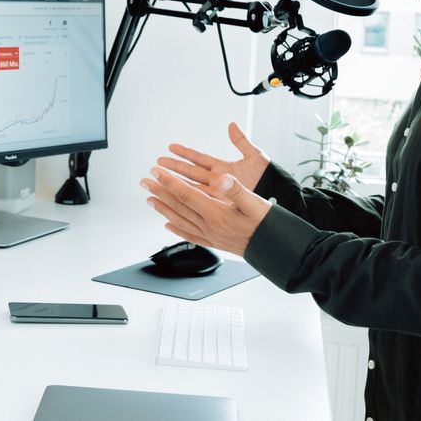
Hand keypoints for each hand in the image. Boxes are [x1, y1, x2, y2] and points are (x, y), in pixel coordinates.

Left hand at [140, 167, 270, 256]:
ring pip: (180, 220)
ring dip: (163, 208)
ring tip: (150, 199)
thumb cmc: (268, 225)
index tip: (156, 171)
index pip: (187, 194)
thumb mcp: (256, 204)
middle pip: (178, 206)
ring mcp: (210, 235)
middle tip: (145, 181)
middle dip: (160, 192)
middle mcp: (209, 226)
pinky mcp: (215, 242)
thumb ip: (238, 191)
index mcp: (217, 214)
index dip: (169, 181)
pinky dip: (177, 228)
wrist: (275, 250)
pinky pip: (190, 235)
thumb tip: (224, 179)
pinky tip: (168, 225)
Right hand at [159, 122, 269, 191]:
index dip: (185, 152)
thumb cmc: (268, 176)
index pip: (199, 158)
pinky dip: (187, 201)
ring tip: (159, 180)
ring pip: (191, 187)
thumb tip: (232, 125)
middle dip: (173, 167)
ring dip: (175, 184)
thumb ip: (241, 141)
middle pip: (190, 172)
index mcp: (223, 167)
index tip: (171, 147)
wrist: (277, 195)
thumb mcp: (254, 155)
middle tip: (157, 164)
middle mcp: (217, 180)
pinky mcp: (219, 204)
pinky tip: (173, 201)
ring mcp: (217, 193)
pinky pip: (199, 202)